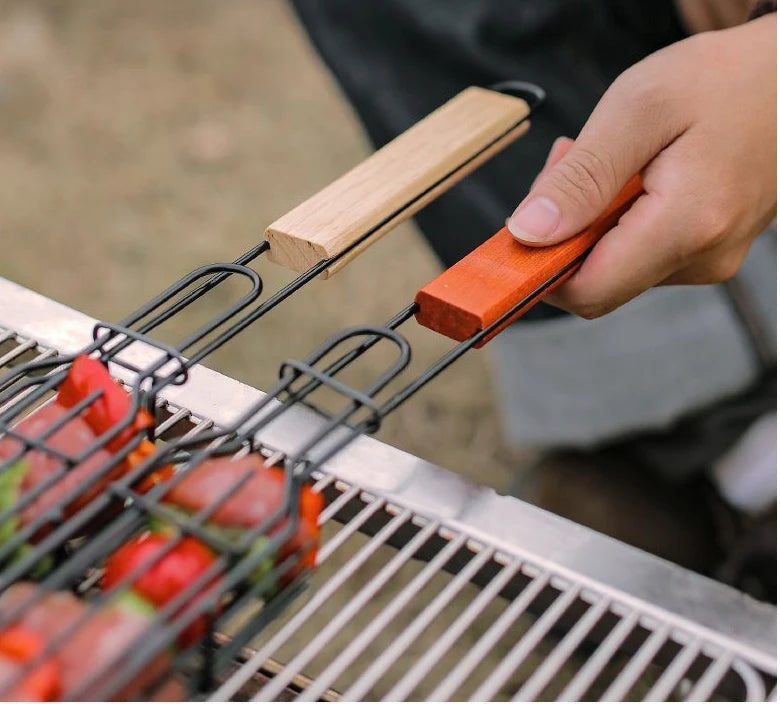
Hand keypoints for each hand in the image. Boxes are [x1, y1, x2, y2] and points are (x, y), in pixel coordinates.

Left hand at [506, 14, 776, 318]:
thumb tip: (529, 233)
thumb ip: (580, 178)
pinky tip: (630, 174)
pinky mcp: (704, 250)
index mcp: (686, 226)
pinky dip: (617, 218)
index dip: (540, 272)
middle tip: (570, 163)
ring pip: (614, 265)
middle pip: (595, 280)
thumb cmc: (724, 80)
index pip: (587, 292)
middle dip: (565, 232)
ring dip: (590, 219)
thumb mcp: (639, 108)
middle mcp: (700, 257)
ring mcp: (706, 259)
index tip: (516, 236)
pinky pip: (639, 251)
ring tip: (610, 159)